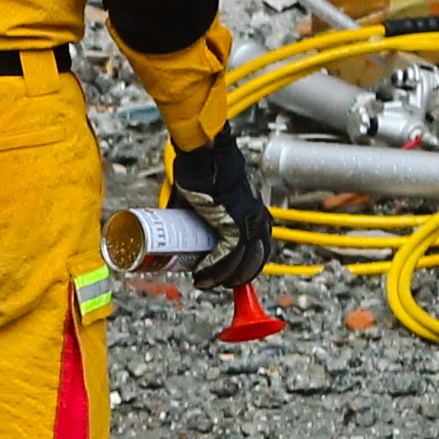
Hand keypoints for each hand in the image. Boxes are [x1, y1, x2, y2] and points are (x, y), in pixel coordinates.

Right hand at [165, 132, 274, 292]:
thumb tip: (181, 229)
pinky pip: (228, 255)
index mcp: (254, 215)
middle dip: (235, 277)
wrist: (203, 154)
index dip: (242, 267)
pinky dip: (215, 270)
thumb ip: (201, 214)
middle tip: (215, 283)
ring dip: (224, 277)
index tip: (225, 275)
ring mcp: (246, 222)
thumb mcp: (208, 198)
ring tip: (206, 282)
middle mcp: (256, 220)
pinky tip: (204, 276)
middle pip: (254, 261)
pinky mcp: (232, 223)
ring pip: (242, 262)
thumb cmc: (204, 169)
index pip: (257, 250)